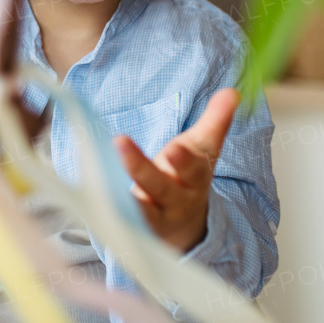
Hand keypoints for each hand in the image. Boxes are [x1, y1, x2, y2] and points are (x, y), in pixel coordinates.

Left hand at [114, 87, 238, 252]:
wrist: (183, 224)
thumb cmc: (188, 176)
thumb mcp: (203, 150)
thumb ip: (216, 121)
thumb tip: (232, 92)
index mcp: (195, 178)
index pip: (193, 169)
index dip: (184, 160)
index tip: (175, 148)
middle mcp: (176, 201)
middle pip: (159, 186)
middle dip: (141, 167)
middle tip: (120, 142)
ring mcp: (154, 218)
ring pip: (137, 210)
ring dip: (119, 195)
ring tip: (100, 183)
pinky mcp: (133, 230)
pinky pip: (119, 223)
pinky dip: (106, 214)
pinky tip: (91, 202)